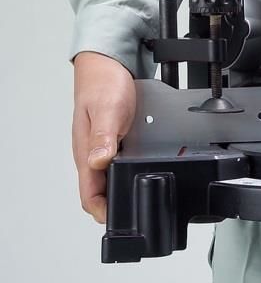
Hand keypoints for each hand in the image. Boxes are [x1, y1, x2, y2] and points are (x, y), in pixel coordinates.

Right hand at [72, 52, 135, 222]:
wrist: (107, 63)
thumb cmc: (103, 83)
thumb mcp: (107, 109)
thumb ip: (103, 136)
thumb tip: (98, 162)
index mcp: (86, 152)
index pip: (90, 195)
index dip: (105, 212)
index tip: (124, 219)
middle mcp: (93, 153)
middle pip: (102, 190)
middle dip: (120, 203)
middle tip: (144, 208)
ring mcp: (104, 146)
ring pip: (113, 175)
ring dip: (128, 183)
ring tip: (152, 188)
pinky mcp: (115, 138)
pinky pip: (122, 159)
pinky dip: (134, 166)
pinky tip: (150, 164)